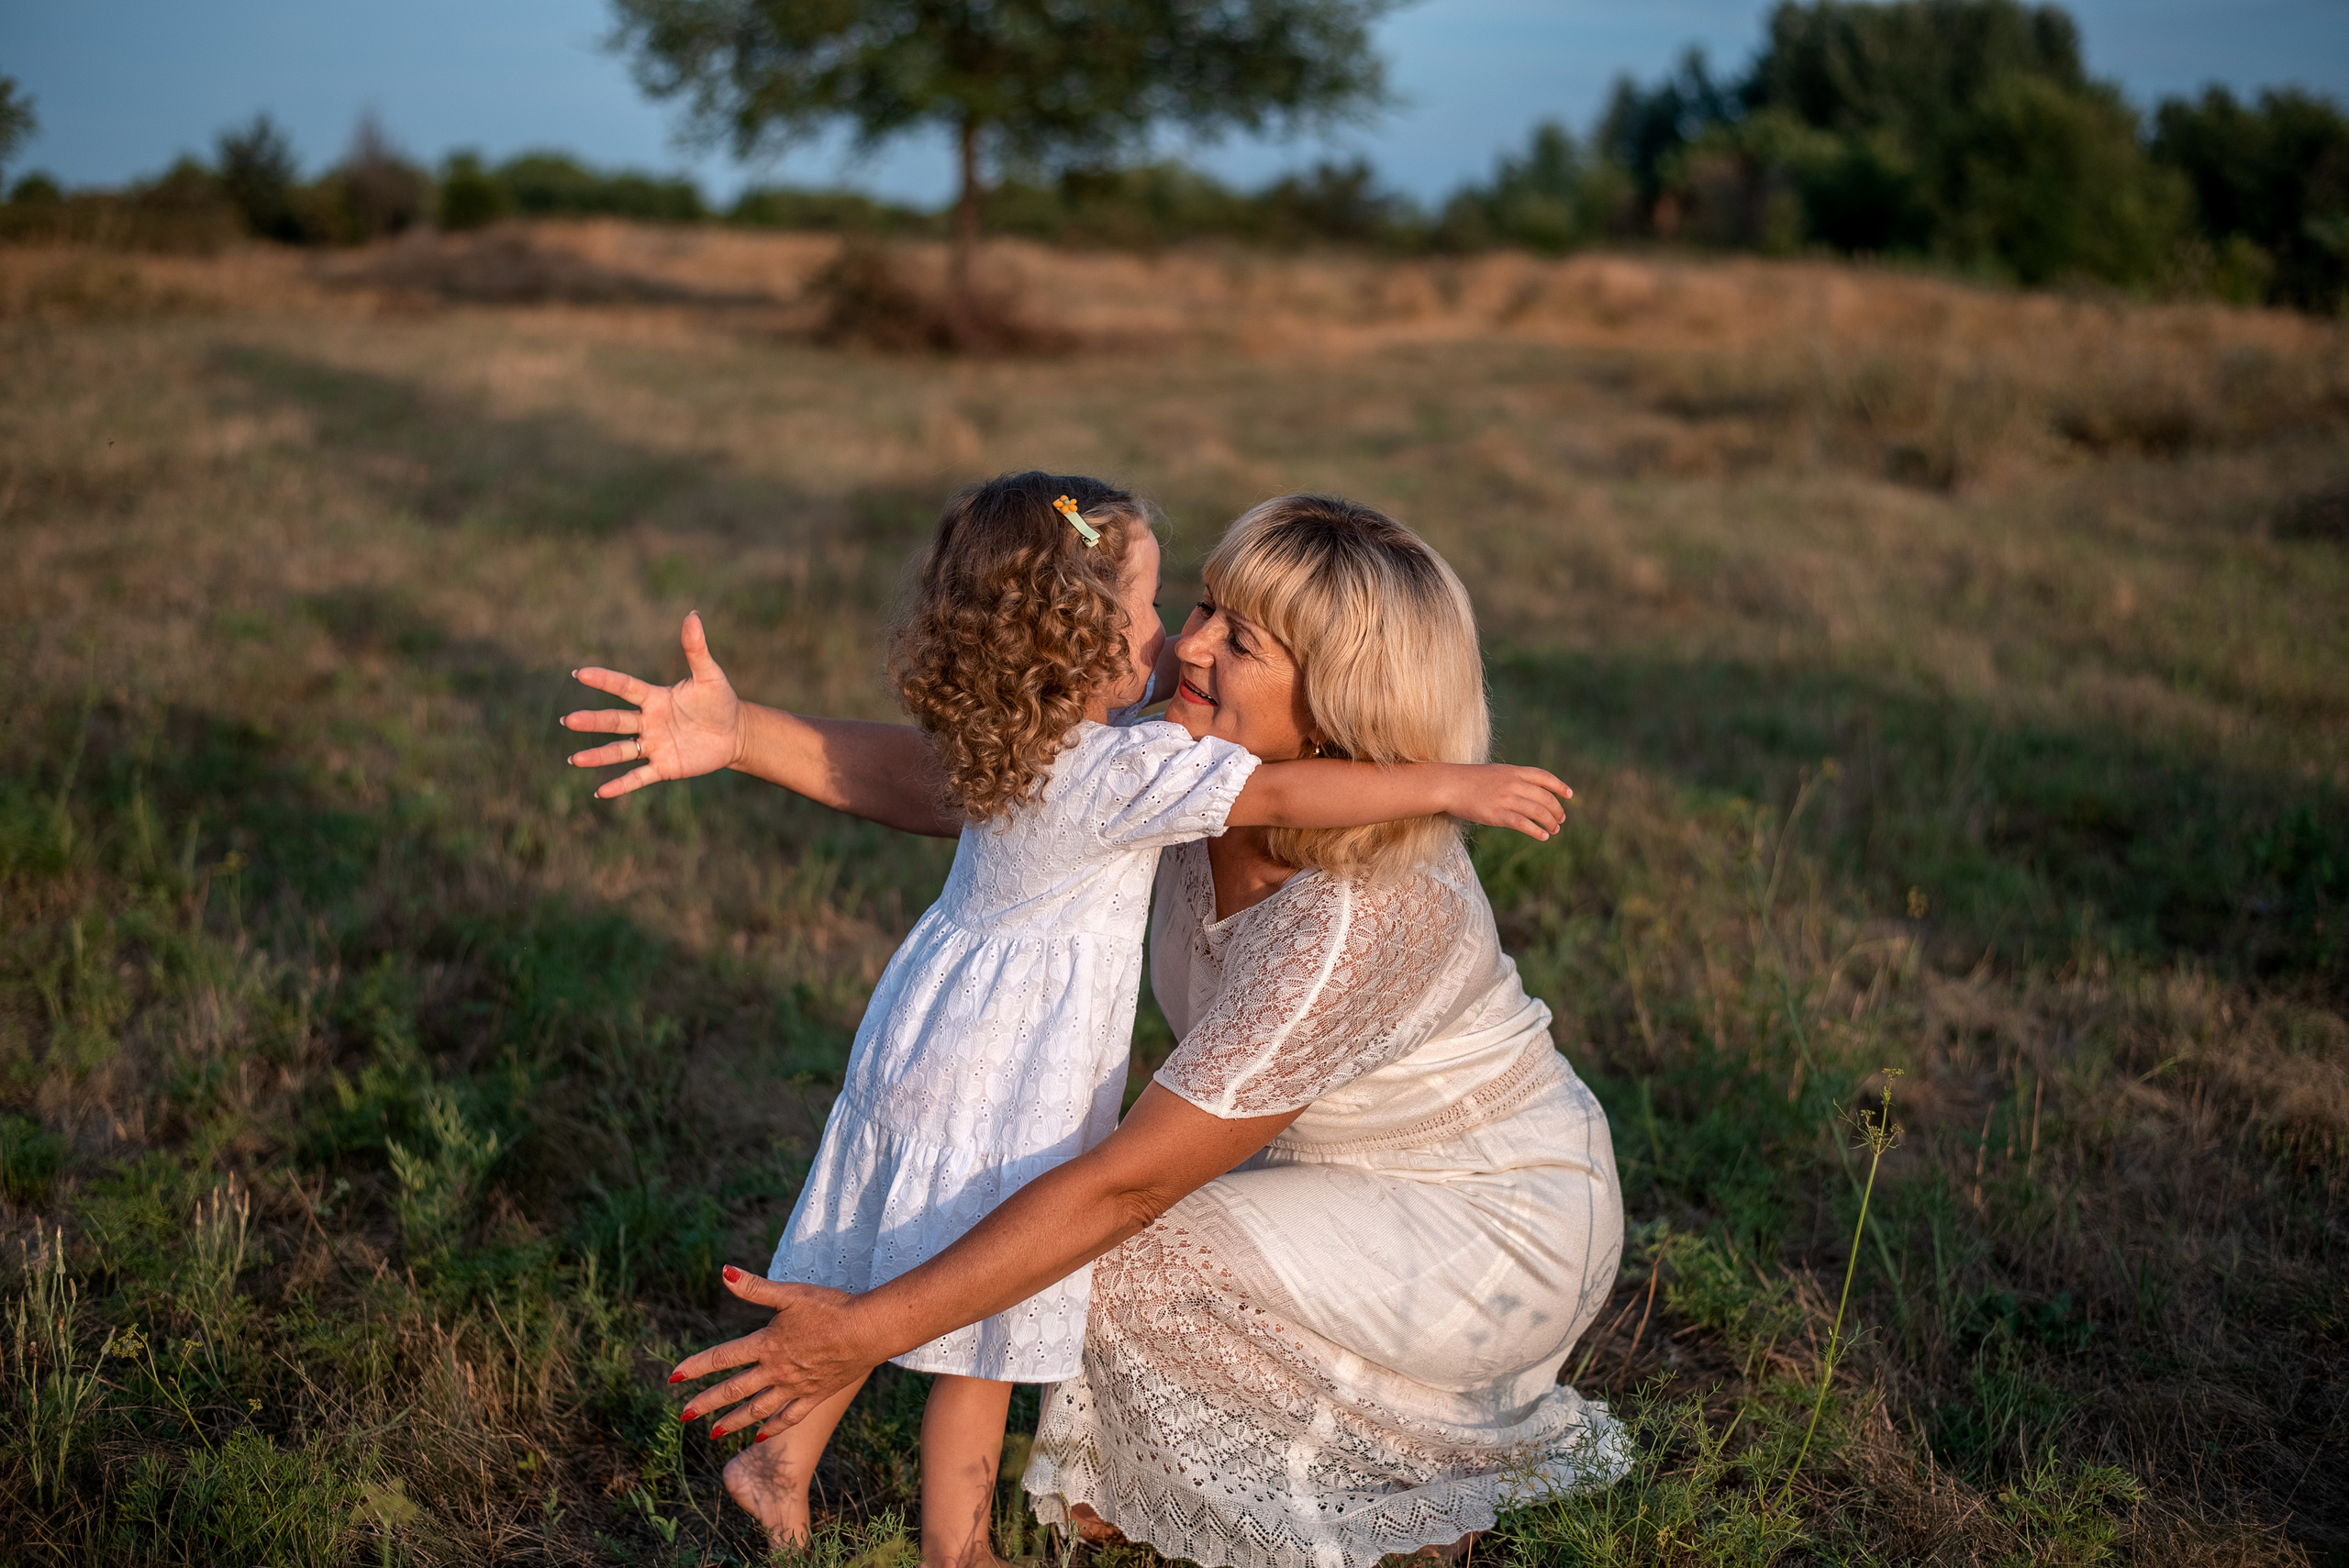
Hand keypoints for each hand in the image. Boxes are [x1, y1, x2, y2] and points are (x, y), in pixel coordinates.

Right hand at [563, 612, 745, 798]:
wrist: (735, 732)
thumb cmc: (720, 701)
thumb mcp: (709, 675)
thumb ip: (696, 649)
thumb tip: (693, 614)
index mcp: (655, 698)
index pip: (625, 688)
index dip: (604, 680)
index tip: (579, 673)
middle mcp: (648, 722)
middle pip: (615, 722)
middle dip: (592, 722)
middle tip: (568, 721)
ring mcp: (654, 746)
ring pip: (620, 751)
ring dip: (598, 756)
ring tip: (574, 760)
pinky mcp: (664, 767)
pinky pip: (639, 777)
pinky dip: (621, 785)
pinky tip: (600, 792)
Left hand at [670, 1268, 880, 1439]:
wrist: (868, 1331)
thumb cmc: (831, 1307)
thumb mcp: (790, 1294)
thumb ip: (754, 1287)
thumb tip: (723, 1272)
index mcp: (766, 1344)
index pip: (722, 1357)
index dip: (696, 1367)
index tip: (673, 1379)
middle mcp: (776, 1371)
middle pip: (733, 1390)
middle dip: (706, 1403)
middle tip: (683, 1416)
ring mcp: (795, 1387)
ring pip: (757, 1409)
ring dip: (733, 1421)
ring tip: (714, 1433)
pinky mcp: (814, 1395)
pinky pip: (788, 1416)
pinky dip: (771, 1427)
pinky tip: (759, 1436)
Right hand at [1450, 764, 1572, 840]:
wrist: (1449, 785)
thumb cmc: (1469, 780)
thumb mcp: (1495, 773)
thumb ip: (1512, 779)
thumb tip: (1527, 791)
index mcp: (1514, 772)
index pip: (1544, 777)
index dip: (1559, 786)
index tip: (1570, 795)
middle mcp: (1513, 784)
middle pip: (1545, 797)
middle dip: (1557, 810)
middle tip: (1560, 820)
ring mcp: (1506, 799)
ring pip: (1538, 812)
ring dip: (1550, 822)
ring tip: (1554, 830)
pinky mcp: (1497, 814)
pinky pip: (1523, 824)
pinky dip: (1537, 831)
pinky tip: (1543, 836)